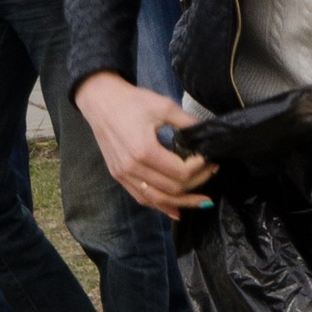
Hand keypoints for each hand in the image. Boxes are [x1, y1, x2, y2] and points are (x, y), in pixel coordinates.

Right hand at [78, 73, 215, 213]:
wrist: (100, 101)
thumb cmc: (131, 101)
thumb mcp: (163, 106)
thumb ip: (186, 122)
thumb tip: (206, 135)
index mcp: (144, 150)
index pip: (180, 172)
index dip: (200, 169)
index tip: (210, 158)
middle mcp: (132, 168)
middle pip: (171, 189)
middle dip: (196, 183)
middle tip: (211, 172)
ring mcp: (123, 175)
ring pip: (157, 199)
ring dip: (182, 202)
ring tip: (202, 200)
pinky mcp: (118, 176)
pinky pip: (142, 198)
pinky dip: (160, 205)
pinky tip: (176, 210)